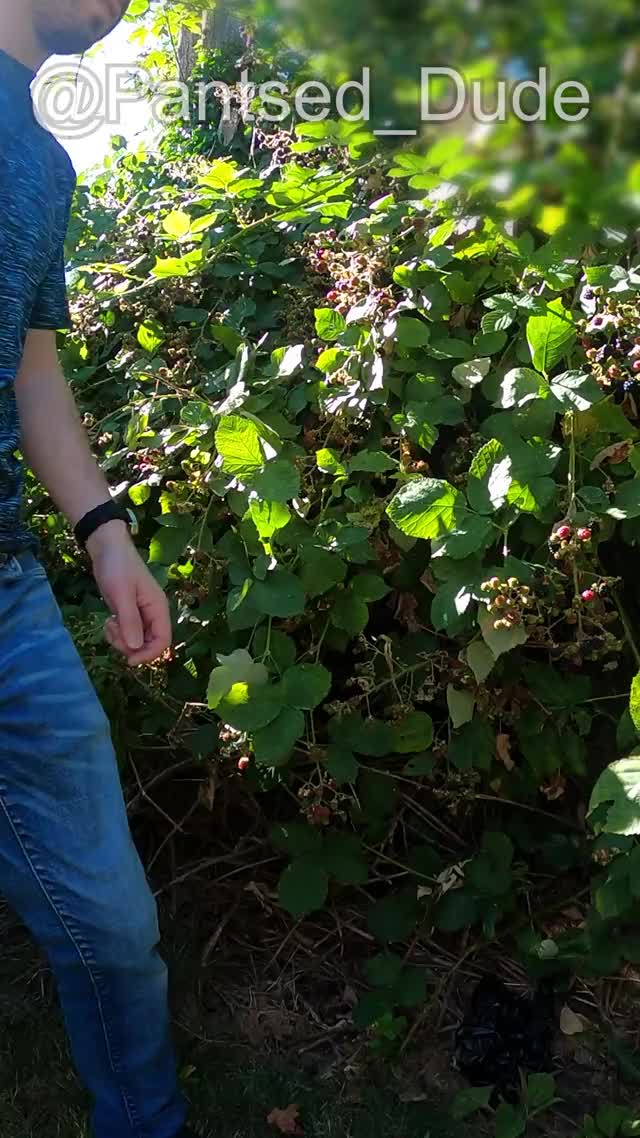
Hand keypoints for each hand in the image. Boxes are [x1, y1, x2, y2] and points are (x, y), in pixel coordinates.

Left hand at [86, 520, 172, 665]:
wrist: (106, 547)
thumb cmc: (117, 567)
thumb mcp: (122, 594)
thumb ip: (130, 621)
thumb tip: (135, 648)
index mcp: (158, 608)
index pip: (163, 640)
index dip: (148, 654)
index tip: (129, 660)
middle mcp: (153, 613)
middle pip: (149, 643)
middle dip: (130, 646)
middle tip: (112, 634)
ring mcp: (141, 613)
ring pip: (137, 640)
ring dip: (121, 640)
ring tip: (108, 625)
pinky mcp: (129, 613)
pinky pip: (128, 632)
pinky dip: (117, 633)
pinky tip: (108, 622)